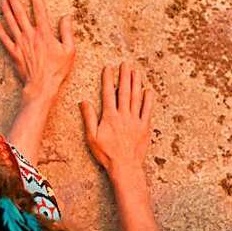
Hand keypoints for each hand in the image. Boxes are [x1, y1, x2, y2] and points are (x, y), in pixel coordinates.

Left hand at [0, 0, 74, 105]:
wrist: (42, 86)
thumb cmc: (57, 70)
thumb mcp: (69, 51)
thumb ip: (67, 32)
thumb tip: (67, 17)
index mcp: (44, 34)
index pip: (40, 11)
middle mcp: (30, 36)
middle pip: (20, 13)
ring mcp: (20, 44)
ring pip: (11, 23)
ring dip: (6, 10)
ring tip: (2, 0)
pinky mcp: (14, 53)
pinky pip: (4, 39)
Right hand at [80, 62, 162, 230]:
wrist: (125, 166)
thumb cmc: (106, 154)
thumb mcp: (92, 137)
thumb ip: (88, 118)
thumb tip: (84, 101)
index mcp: (110, 116)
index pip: (108, 93)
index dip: (108, 79)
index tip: (108, 68)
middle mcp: (123, 115)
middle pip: (124, 91)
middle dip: (124, 76)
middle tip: (125, 63)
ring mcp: (135, 120)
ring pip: (136, 97)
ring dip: (136, 83)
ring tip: (135, 71)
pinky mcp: (144, 127)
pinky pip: (147, 110)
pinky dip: (148, 99)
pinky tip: (148, 90)